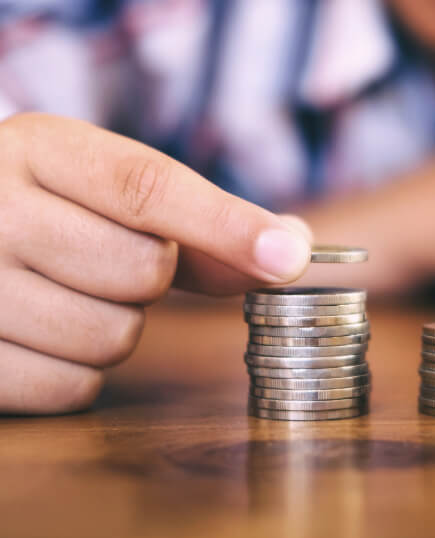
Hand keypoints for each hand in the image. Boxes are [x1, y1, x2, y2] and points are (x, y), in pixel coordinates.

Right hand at [0, 113, 311, 414]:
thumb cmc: (50, 206)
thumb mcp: (107, 188)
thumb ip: (200, 220)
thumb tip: (291, 249)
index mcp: (40, 149)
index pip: (147, 186)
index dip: (227, 225)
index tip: (291, 258)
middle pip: (145, 269)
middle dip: (150, 276)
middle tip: (105, 257)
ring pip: (114, 336)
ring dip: (117, 325)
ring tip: (70, 291)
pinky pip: (71, 388)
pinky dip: (79, 372)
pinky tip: (46, 334)